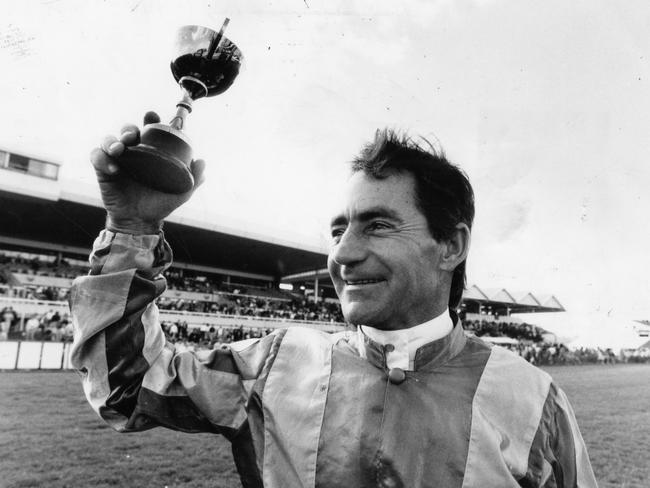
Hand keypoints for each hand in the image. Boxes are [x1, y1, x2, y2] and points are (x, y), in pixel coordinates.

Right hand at [90, 112, 205, 233]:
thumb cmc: (160, 204)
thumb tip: (202, 161)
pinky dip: (102, 159)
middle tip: (132, 136)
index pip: (148, 130)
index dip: (149, 119)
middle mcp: (133, 154)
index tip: (152, 115)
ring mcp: (117, 161)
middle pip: (127, 131)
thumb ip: (194, 178)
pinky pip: (96, 157)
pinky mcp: (102, 170)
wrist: (141, 223)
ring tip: (119, 150)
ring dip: (112, 141)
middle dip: (128, 128)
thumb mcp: (181, 192)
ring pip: (108, 140)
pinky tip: (114, 169)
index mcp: (151, 153)